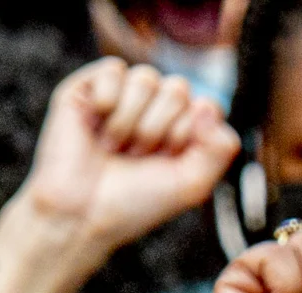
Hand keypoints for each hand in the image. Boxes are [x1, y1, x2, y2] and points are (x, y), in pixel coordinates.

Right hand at [17, 58, 238, 254]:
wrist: (82, 213)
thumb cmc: (136, 202)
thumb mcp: (191, 184)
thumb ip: (219, 149)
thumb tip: (209, 105)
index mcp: (182, 126)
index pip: (206, 106)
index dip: (187, 136)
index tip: (166, 161)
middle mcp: (155, 106)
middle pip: (178, 89)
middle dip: (158, 130)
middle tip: (135, 157)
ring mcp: (123, 94)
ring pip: (146, 78)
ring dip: (132, 122)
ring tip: (114, 147)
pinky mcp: (89, 86)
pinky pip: (114, 69)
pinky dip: (108, 102)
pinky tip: (95, 124)